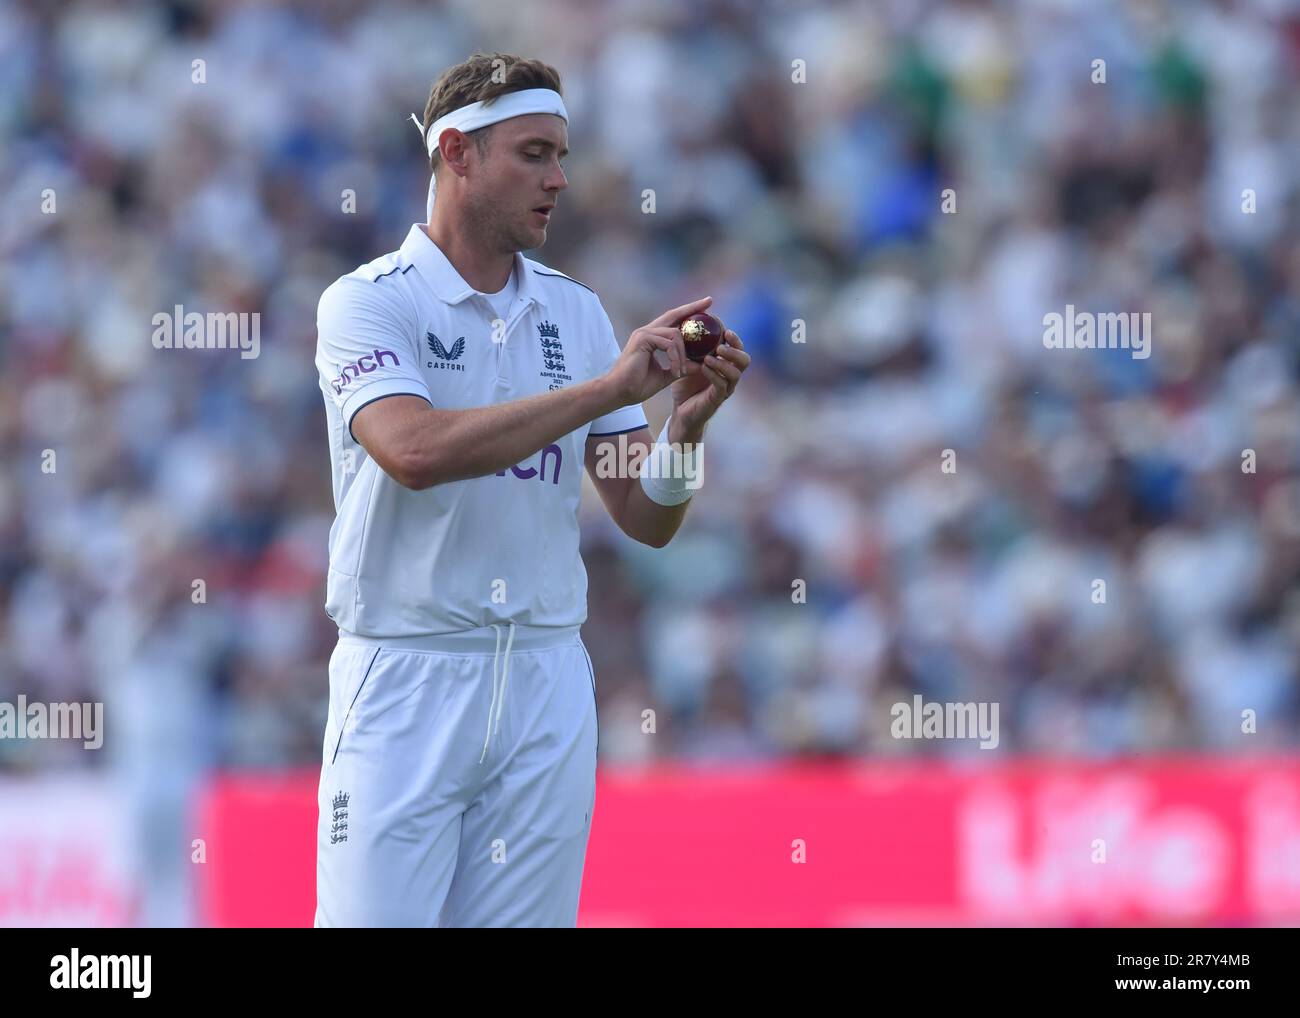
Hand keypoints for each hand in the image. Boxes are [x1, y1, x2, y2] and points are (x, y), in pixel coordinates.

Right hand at [604, 297, 710, 406]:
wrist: (618, 393)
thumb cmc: (637, 386)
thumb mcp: (665, 375)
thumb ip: (681, 367)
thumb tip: (699, 365)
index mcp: (651, 338)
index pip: (673, 321)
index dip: (688, 313)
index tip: (706, 307)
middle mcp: (647, 331)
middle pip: (674, 314)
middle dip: (693, 308)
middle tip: (709, 301)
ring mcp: (644, 333)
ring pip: (675, 334)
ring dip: (682, 354)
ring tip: (680, 371)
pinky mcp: (643, 339)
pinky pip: (668, 343)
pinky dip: (675, 358)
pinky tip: (675, 371)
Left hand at [669, 328, 748, 443]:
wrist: (680, 411)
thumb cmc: (686, 385)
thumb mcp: (688, 361)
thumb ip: (691, 346)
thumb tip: (688, 322)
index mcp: (726, 365)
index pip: (738, 349)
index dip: (735, 339)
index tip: (725, 330)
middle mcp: (730, 376)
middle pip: (744, 360)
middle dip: (734, 350)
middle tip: (720, 346)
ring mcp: (726, 388)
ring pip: (736, 373)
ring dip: (723, 363)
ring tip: (708, 357)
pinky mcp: (717, 399)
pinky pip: (721, 385)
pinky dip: (713, 374)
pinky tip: (703, 367)